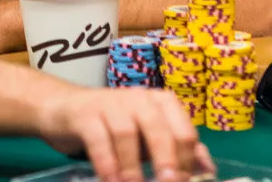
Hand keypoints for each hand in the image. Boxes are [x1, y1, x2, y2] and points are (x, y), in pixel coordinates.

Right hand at [38, 87, 212, 181]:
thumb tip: (207, 169)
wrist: (64, 109)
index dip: (187, 163)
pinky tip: (110, 180)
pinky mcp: (85, 112)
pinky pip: (99, 138)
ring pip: (127, 134)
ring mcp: (111, 103)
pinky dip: (106, 163)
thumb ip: (178, 149)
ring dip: (132, 167)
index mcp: (161, 103)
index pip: (184, 132)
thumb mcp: (148, 137)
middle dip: (167, 161)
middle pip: (160, 130)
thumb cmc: (114, 126)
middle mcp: (139, 98)